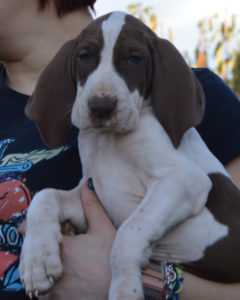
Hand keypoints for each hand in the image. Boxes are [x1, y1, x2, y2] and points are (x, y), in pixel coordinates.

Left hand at [40, 180, 115, 299]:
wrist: (117, 291)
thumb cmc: (112, 259)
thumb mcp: (104, 229)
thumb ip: (92, 205)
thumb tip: (87, 182)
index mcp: (62, 246)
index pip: (42, 232)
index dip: (49, 228)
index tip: (56, 228)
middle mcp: (52, 266)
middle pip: (38, 251)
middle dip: (45, 245)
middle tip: (61, 242)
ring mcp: (52, 287)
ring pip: (38, 270)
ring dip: (45, 262)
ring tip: (62, 259)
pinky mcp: (54, 299)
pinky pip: (42, 288)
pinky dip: (48, 279)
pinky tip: (66, 274)